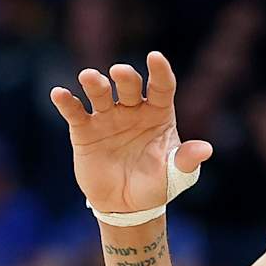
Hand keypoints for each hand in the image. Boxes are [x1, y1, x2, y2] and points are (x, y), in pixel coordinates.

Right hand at [50, 51, 213, 215]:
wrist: (126, 207)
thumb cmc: (156, 185)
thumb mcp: (176, 175)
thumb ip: (186, 160)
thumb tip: (206, 149)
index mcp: (158, 114)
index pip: (161, 87)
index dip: (160, 71)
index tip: (156, 57)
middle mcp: (132, 110)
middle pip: (129, 86)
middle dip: (125, 78)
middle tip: (119, 72)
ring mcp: (107, 118)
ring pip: (100, 94)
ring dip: (94, 84)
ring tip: (89, 77)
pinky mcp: (85, 131)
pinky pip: (75, 112)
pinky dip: (66, 102)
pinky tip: (59, 94)